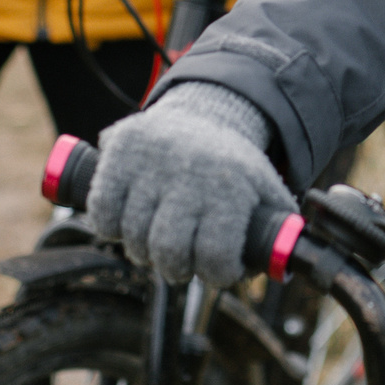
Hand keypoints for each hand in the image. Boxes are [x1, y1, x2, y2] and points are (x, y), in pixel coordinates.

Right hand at [86, 84, 293, 286]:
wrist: (206, 110)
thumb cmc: (234, 166)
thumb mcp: (266, 189)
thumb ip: (277, 228)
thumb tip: (282, 265)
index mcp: (230, 185)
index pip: (215, 253)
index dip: (217, 274)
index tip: (216, 270)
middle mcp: (191, 172)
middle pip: (167, 251)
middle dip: (174, 268)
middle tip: (179, 264)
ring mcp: (152, 161)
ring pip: (132, 235)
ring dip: (142, 251)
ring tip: (154, 243)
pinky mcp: (120, 151)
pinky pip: (102, 210)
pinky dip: (109, 227)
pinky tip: (125, 224)